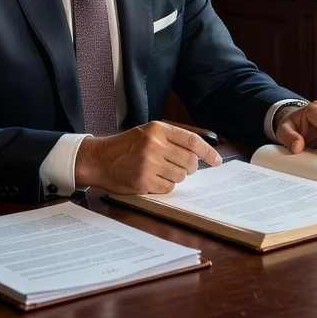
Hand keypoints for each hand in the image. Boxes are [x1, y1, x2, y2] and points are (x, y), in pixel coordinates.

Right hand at [74, 121, 222, 193]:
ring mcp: (149, 164)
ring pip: (180, 176)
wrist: (99, 159)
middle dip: (190, 168)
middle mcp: (154, 145)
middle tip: (181, 168)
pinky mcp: (143, 181)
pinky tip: (153, 180)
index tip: (217, 161)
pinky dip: (164, 186)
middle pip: (189, 161)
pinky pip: (168, 188)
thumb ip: (171, 139)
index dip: (208, 152)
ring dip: (175, 177)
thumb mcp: (148, 132)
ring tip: (161, 171)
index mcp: (158, 129)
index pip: (192, 141)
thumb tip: (198, 153)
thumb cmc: (126, 146)